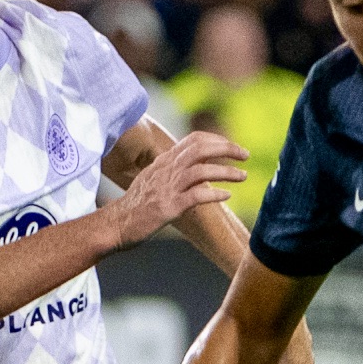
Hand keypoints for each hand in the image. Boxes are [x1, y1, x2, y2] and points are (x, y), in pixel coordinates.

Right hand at [109, 131, 245, 247]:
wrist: (117, 224)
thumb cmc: (137, 205)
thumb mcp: (153, 179)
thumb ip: (172, 170)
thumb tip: (195, 166)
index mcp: (164, 161)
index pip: (194, 139)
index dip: (217, 140)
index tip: (233, 147)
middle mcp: (167, 169)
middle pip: (201, 149)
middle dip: (227, 149)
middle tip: (245, 155)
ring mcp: (168, 188)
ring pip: (202, 170)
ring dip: (226, 172)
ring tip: (243, 176)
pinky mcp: (169, 206)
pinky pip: (196, 196)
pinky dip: (214, 194)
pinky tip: (227, 196)